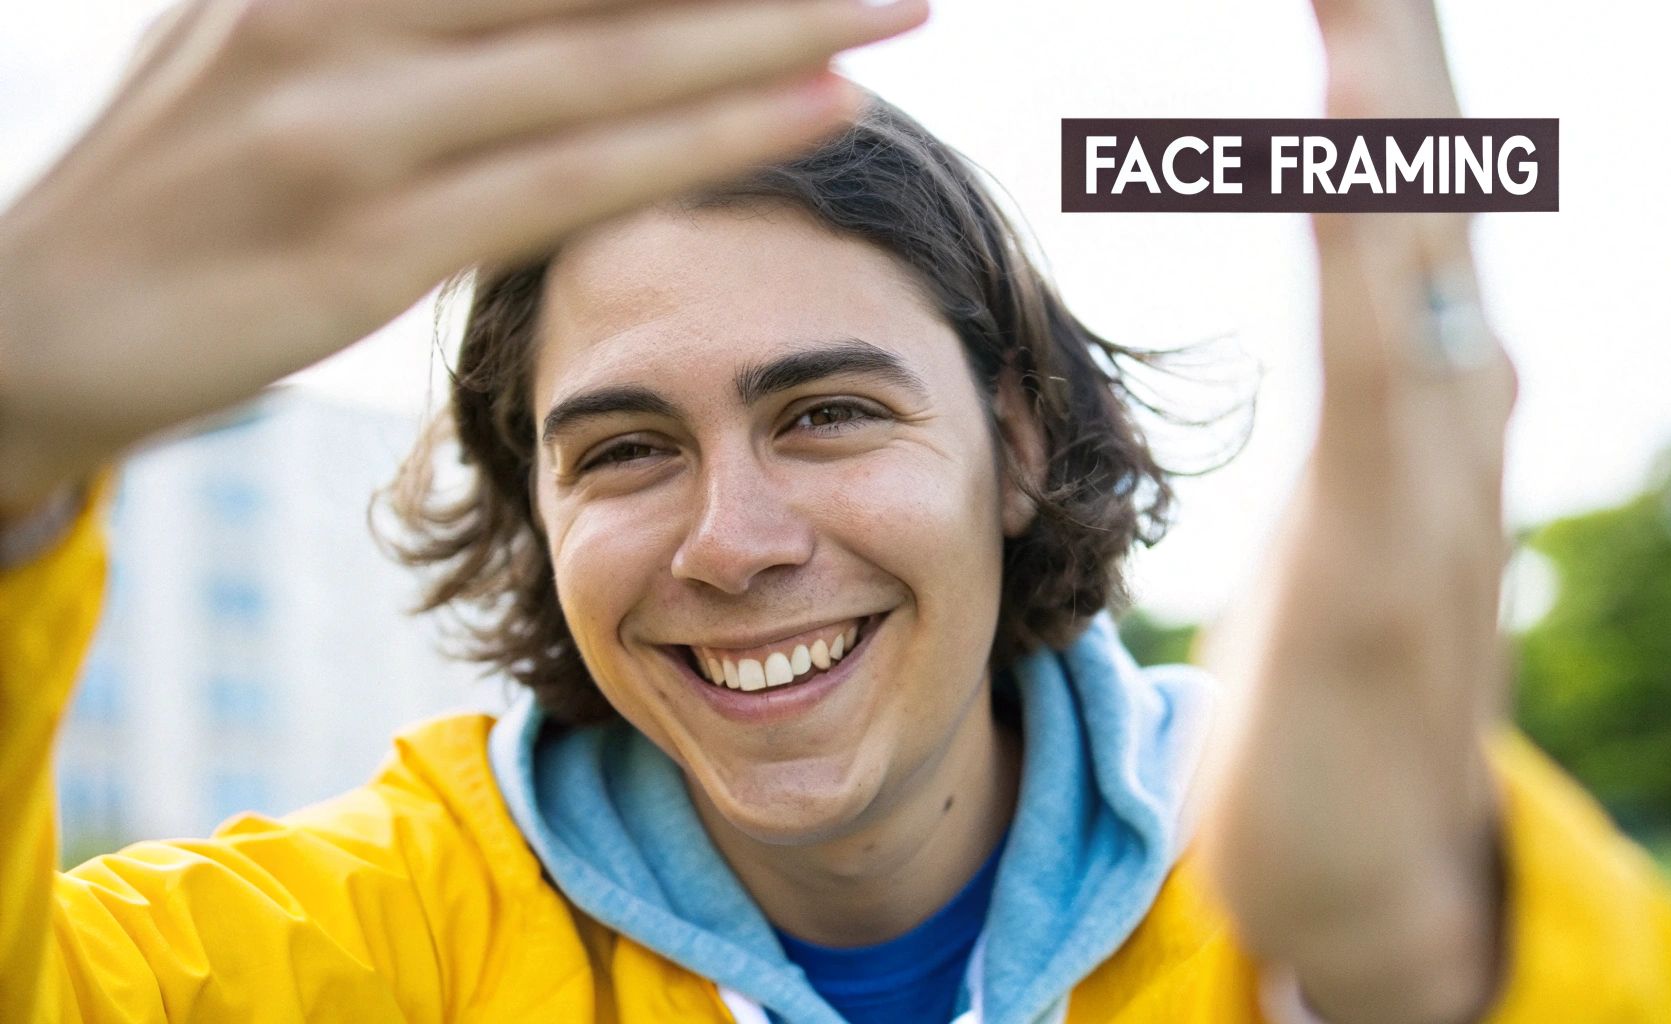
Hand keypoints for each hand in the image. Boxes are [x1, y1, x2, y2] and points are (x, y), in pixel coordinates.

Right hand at [0, 0, 927, 513]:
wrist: (20, 318)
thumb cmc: (172, 177)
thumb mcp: (269, 33)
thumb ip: (404, 3)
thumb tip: (540, 0)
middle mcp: (338, 13)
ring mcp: (351, 125)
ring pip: (609, 57)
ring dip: (771, 24)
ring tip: (897, 3)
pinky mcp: (366, 244)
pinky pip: (573, 177)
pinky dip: (705, 136)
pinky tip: (815, 105)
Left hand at [1200, 2, 1518, 1021]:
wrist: (1365, 872)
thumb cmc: (1336, 696)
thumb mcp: (1348, 517)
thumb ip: (1392, 416)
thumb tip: (1440, 334)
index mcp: (1418, 401)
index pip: (1400, 202)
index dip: (1385, 81)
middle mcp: (1449, 416)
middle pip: (1424, 194)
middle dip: (1401, 50)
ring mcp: (1430, 479)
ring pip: (1414, 251)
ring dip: (1392, 100)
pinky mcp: (1383, 547)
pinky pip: (1373, 360)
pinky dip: (1365, 230)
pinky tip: (1341, 116)